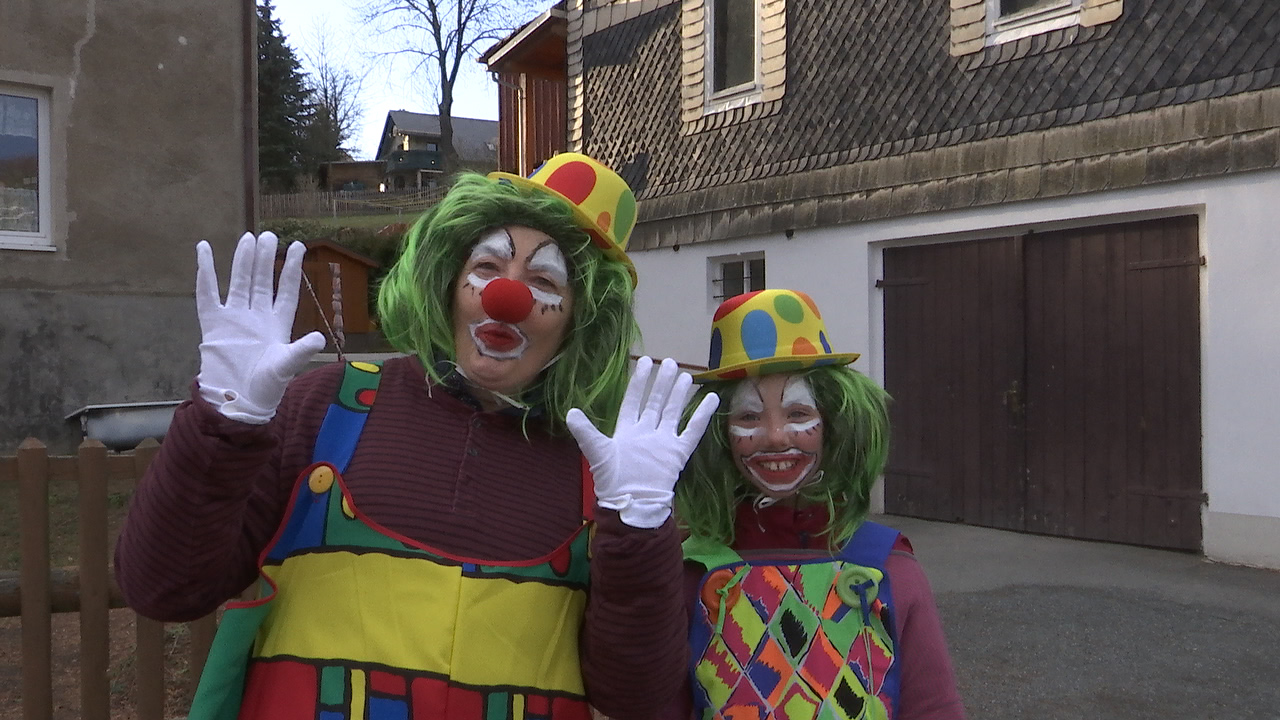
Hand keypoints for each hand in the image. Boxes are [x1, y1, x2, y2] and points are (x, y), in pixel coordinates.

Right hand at [195, 232, 325, 422]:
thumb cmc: (266, 387)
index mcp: (278, 324)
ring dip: (243, 261)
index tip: (298, 245)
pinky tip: (204, 249)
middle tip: (269, 234)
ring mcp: (235, 318)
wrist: (237, 401)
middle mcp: (257, 316)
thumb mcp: (286, 366)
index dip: (291, 268)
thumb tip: (320, 337)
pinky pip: (207, 293)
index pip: (286, 290)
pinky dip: (205, 271)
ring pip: (239, 282)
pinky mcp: (213, 323)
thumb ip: (301, 350)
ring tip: (249, 238)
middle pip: (261, 280)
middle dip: (266, 258)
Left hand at [567, 356, 720, 527]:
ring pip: (673, 412)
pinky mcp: (678, 452)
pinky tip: (712, 398)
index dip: (639, 381)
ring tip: (687, 375)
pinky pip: (692, 430)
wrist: (633, 503)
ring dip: (680, 394)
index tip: (645, 361)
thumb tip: (570, 412)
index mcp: (627, 430)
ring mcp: (664, 441)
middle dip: (662, 383)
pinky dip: (701, 415)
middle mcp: (647, 432)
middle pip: (656, 402)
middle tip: (670, 362)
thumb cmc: (613, 480)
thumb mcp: (597, 452)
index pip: (634, 400)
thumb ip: (585, 431)